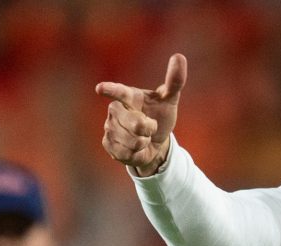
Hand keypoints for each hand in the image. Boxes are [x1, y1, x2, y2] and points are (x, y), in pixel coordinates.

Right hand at [96, 53, 186, 175]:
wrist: (155, 142)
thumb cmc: (160, 116)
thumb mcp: (169, 100)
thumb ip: (174, 81)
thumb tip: (179, 56)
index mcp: (129, 96)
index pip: (120, 92)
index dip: (111, 90)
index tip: (101, 88)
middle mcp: (115, 110)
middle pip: (135, 124)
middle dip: (148, 129)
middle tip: (150, 126)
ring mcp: (109, 127)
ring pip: (131, 141)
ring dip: (143, 143)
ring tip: (142, 137)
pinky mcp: (108, 144)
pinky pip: (125, 153)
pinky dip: (136, 154)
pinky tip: (135, 148)